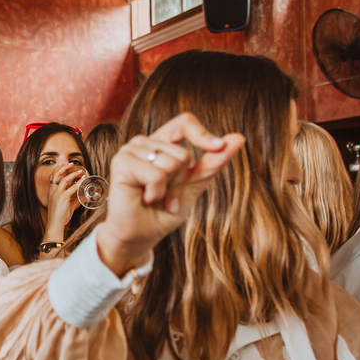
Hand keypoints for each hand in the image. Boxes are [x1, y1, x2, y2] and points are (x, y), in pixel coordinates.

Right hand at [45, 162, 86, 234]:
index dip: (58, 169)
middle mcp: (53, 191)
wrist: (55, 224)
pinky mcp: (63, 198)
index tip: (63, 164)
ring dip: (73, 174)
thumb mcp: (67, 205)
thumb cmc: (59, 216)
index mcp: (51, 192)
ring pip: (64, 179)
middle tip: (71, 163)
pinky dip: (79, 183)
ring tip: (80, 172)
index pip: (53, 177)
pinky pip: (72, 188)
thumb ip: (74, 199)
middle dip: (63, 167)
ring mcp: (57, 194)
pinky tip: (83, 180)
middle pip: (56, 174)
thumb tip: (82, 196)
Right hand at [97, 112, 243, 275]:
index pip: (184, 123)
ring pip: (171, 162)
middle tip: (166, 197)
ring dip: (169, 190)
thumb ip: (212, 163)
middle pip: (183, 153)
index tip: (218, 146)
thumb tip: (238, 137)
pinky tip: (144, 198)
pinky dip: (156, 192)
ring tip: (155, 198)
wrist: (141, 236)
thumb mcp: (193, 186)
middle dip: (181, 182)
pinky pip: (156, 173)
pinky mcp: (121, 162)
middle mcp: (144, 143)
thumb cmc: (163, 211)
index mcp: (161, 143)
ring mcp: (130, 151)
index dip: (201, 134)